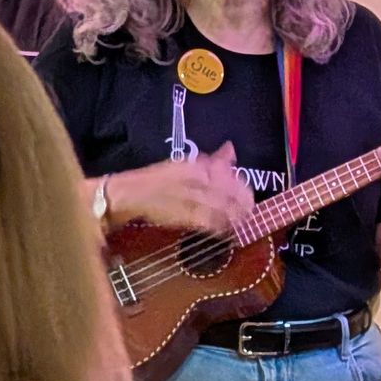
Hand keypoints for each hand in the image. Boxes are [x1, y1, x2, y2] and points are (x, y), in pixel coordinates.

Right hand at [105, 145, 254, 235]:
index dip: (243, 188)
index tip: (248, 196)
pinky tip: (227, 232)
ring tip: (243, 223)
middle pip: (231, 193)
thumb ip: (212, 159)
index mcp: (199, 165)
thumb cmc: (158, 178)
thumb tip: (231, 148)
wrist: (132, 193)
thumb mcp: (186, 163)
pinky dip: (221, 227)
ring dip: (236, 218)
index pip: (230, 175)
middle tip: (249, 213)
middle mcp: (198, 179)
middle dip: (243, 205)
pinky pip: (210, 222)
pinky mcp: (185, 215)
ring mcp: (192, 197)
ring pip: (223, 209)